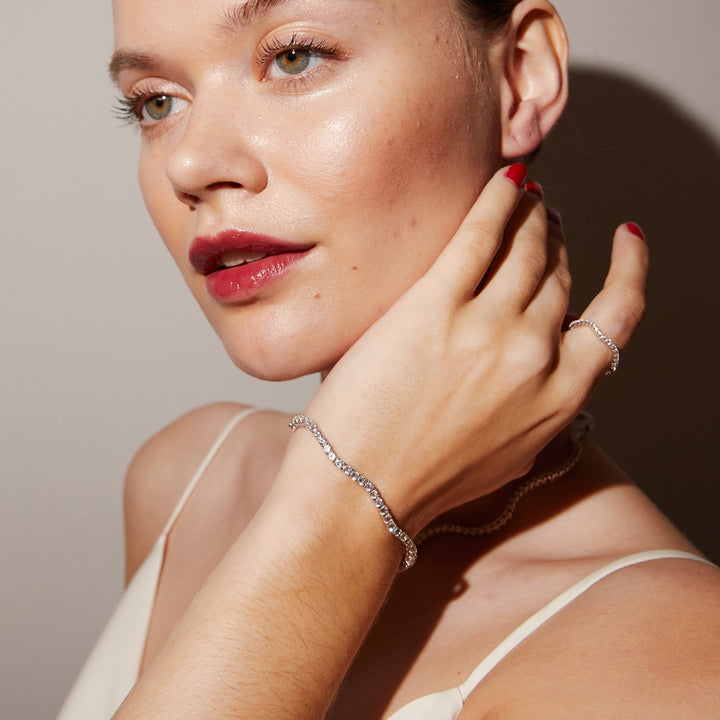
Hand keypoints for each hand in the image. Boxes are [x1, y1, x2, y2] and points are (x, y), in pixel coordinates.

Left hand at [303, 165, 647, 533]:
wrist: (361, 494)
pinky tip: (504, 181)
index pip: (614, 318)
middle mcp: (534, 358)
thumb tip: (538, 364)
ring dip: (531, 214)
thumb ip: (534, 406)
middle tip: (542, 217)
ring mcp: (488, 330)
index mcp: (558, 399)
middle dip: (555, 239)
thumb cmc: (422, 480)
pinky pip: (480, 233)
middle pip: (560, 274)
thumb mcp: (505, 453)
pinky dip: (497, 200)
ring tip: (524, 196)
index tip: (625, 244)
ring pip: (527, 247)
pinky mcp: (435, 307)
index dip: (628, 271)